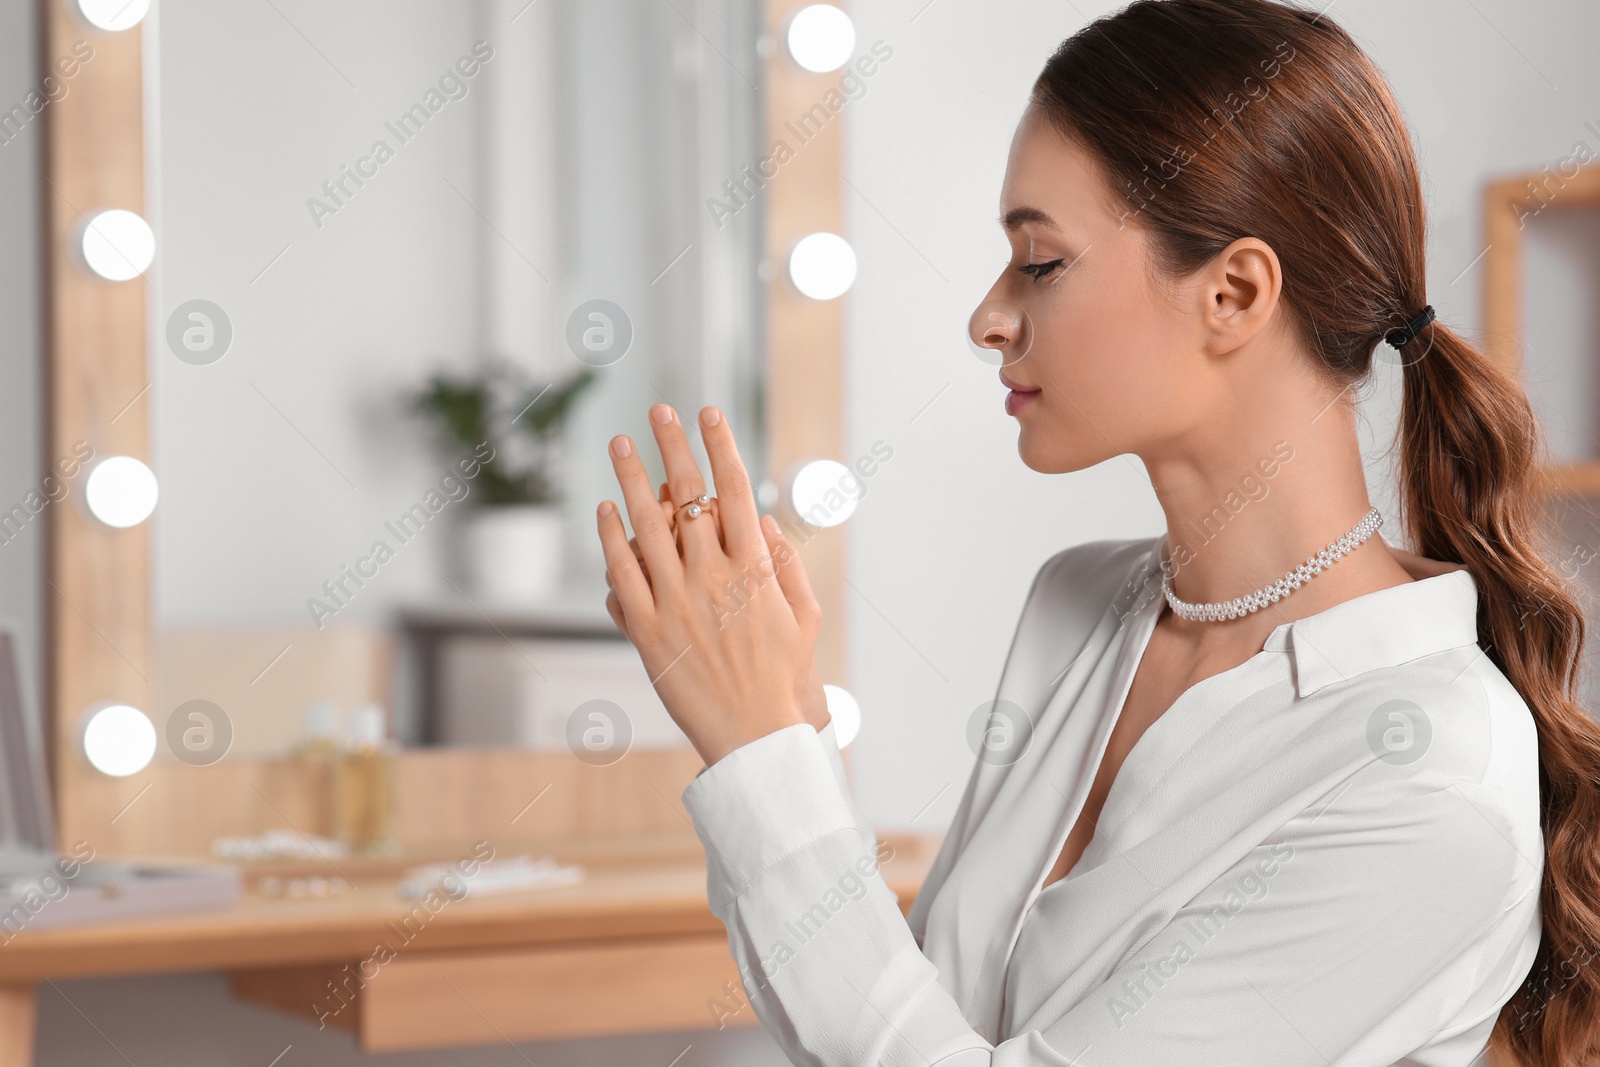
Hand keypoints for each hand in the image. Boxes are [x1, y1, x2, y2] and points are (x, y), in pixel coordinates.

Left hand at [597, 404, 821, 765]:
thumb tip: (768, 521)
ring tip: (620, 445)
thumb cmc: (784, 677)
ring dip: (630, 478)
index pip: (735, 489)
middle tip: (658, 413)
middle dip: (672, 445)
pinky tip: (606, 512)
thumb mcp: (804, 617)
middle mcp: (713, 577)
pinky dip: (611, 538)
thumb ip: (787, 565)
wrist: (752, 734)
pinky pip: (621, 573)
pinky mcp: (647, 630)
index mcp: (755, 568)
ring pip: (645, 525)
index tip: (708, 413)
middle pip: (686, 495)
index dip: (720, 445)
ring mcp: (676, 602)